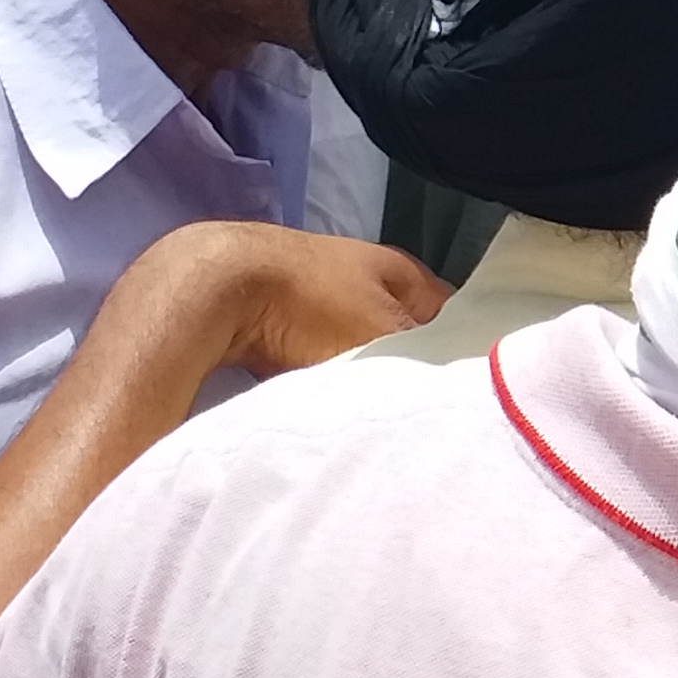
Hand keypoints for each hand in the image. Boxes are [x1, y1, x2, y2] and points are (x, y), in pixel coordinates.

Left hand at [131, 220, 450, 377]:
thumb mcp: (380, 333)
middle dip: (406, 366)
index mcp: (399, 269)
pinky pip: (316, 353)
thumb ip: (418, 356)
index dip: (458, 349)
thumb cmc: (311, 304)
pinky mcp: (278, 316)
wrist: (219, 288)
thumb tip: (446, 380)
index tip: (459, 392)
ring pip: (356, 344)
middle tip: (415, 408)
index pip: (450, 313)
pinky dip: (321, 374)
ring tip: (368, 408)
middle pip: (401, 331)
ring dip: (360, 372)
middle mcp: (363, 274)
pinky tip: (324, 399)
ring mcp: (318, 293)